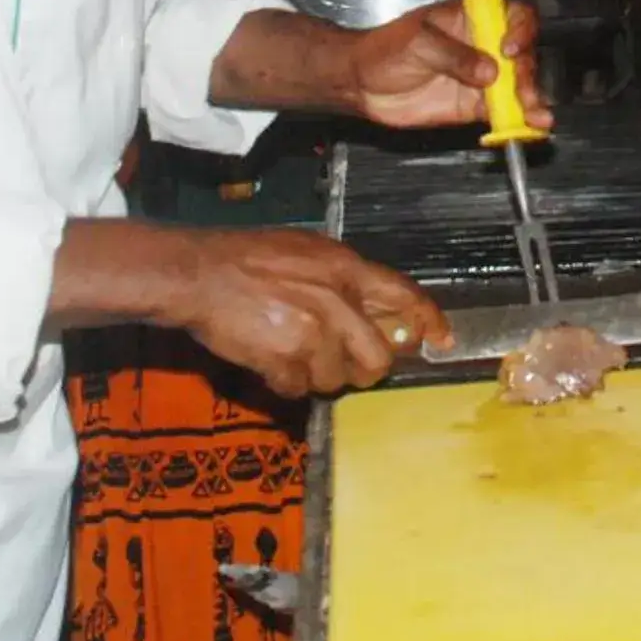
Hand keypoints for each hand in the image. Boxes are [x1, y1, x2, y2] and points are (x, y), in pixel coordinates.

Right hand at [172, 228, 450, 396]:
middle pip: (378, 358)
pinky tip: (268, 360)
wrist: (198, 275)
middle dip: (364, 369)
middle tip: (343, 365)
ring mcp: (312, 332)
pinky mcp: (285, 359)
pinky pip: (298, 389)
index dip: (428, 320)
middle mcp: (336, 300)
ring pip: (337, 379)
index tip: (441, 341)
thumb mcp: (306, 250)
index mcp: (345, 268)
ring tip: (289, 352)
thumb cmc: (247, 258)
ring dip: (316, 375)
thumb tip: (378, 311)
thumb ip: (344, 279)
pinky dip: (284, 383)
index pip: (403, 295)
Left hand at [345, 0, 551, 131]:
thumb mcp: (418, 42)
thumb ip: (454, 55)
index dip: (520, 29)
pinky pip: (503, 112)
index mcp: (472, 18)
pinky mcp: (475, 106)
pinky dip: (519, 120)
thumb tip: (490, 72)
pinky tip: (532, 127)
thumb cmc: (384, 49)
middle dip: (525, 72)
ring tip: (535, 115)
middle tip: (520, 90)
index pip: (512, 15)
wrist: (361, 84)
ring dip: (530, 99)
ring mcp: (482, 78)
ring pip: (517, 86)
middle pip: (522, 54)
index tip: (509, 47)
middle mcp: (484, 46)